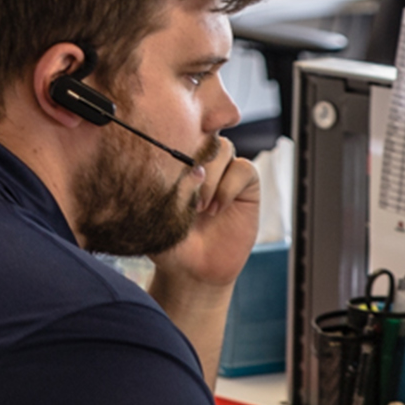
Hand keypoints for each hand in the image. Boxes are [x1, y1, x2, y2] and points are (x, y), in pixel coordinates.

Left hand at [149, 136, 259, 291]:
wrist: (193, 272)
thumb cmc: (170, 244)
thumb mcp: (159, 217)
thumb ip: (168, 190)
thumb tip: (193, 169)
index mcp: (176, 165)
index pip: (179, 133)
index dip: (177, 138)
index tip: (168, 162)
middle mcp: (201, 164)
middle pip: (204, 135)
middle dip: (194, 160)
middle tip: (185, 192)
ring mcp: (224, 174)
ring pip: (224, 148)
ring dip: (212, 176)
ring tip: (200, 207)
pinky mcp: (245, 187)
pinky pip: (243, 168)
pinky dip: (229, 186)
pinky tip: (217, 208)